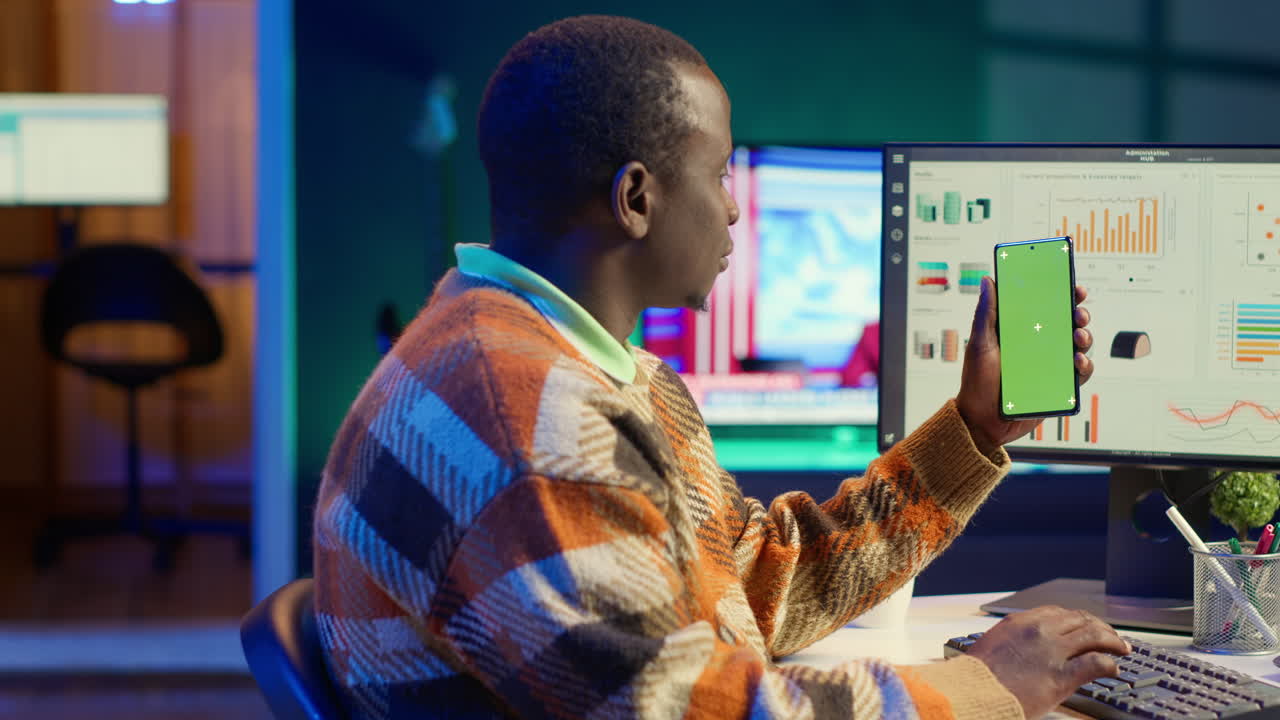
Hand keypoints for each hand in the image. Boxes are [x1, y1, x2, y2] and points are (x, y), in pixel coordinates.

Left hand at [956, 276, 1092, 453]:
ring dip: (1085, 337)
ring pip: (1078, 345)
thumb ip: (986, 313)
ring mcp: (1051, 365)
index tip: (1074, 287)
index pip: (1046, 307)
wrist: (982, 420)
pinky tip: (1078, 361)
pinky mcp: (1059, 385)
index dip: (1063, 295)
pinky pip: (1080, 373)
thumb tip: (988, 280)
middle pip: (1067, 323)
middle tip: (1078, 314)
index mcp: (1021, 331)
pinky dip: (1085, 365)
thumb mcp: (980, 344)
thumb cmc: (977, 381)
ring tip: (1078, 336)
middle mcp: (1038, 345)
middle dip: (1079, 314)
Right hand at [966, 606, 1129, 719]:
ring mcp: (1052, 651)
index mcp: (1020, 622)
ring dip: (1113, 641)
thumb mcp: (994, 646)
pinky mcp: (1061, 676)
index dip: (1078, 618)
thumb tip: (1027, 647)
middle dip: (1100, 626)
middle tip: (1111, 636)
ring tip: (1122, 648)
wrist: (972, 693)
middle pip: (1080, 620)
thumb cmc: (977, 677)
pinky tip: (1115, 669)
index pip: (1058, 612)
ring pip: (1094, 636)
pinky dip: (1110, 663)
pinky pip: (1096, 663)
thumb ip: (1015, 641)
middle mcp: (1039, 630)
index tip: (1085, 625)